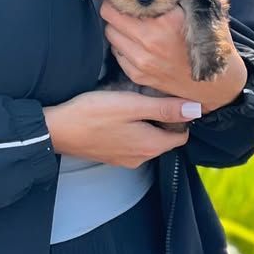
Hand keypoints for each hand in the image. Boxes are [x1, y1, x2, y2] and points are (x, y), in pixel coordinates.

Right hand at [43, 90, 198, 166]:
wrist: (56, 130)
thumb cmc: (93, 114)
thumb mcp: (131, 104)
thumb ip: (164, 107)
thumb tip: (197, 109)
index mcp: (151, 146)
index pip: (182, 135)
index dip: (180, 115)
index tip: (168, 97)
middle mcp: (141, 157)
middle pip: (165, 137)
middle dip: (163, 117)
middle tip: (149, 94)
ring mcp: (125, 159)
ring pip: (148, 139)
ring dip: (146, 122)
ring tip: (133, 100)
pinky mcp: (111, 156)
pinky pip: (132, 142)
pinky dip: (132, 128)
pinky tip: (119, 113)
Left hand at [100, 0, 247, 114]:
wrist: (216, 84)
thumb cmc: (212, 41)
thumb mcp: (209, 8)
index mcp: (166, 20)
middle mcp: (150, 40)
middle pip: (109, 14)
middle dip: (115, 6)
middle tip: (124, 3)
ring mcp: (142, 60)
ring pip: (110, 33)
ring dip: (117, 26)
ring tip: (132, 23)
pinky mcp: (138, 75)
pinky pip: (116, 53)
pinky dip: (123, 45)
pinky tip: (137, 42)